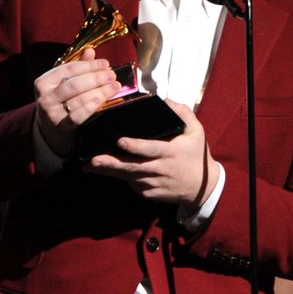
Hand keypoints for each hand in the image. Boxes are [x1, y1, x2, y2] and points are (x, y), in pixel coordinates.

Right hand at [34, 47, 121, 157]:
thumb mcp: (62, 82)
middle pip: (74, 84)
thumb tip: (90, 51)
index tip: (106, 63)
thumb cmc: (60, 100)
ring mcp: (52, 113)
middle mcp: (46, 97)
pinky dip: (90, 107)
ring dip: (100, 92)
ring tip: (114, 86)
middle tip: (112, 75)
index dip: (89, 65)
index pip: (69, 69)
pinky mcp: (61, 126)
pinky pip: (78, 116)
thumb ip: (76, 66)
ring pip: (79, 99)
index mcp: (44, 81)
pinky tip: (101, 100)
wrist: (50, 129)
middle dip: (96, 78)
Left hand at [86, 100, 219, 207]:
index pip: (150, 149)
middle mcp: (160, 169)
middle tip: (93, 159)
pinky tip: (106, 170)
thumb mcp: (196, 131)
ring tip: (90, 165)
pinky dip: (120, 177)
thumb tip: (164, 100)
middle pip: (132, 166)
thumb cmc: (196, 155)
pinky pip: (132, 184)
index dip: (135, 146)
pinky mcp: (149, 193)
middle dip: (111, 163)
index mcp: (171, 152)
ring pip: (128, 177)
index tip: (120, 140)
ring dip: (109, 171)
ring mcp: (154, 184)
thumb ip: (182, 113)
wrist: (202, 187)